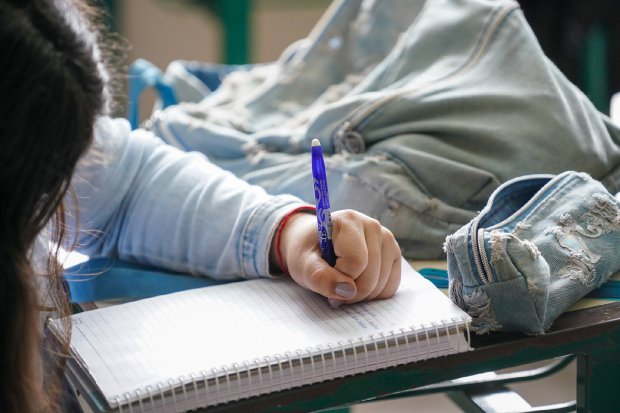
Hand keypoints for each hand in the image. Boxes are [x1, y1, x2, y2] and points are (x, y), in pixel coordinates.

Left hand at [274, 209, 400, 305]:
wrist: (315, 245)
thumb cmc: (309, 253)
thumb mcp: (303, 265)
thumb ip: (320, 277)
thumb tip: (348, 292)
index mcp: (349, 221)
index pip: (356, 262)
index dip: (339, 277)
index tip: (324, 274)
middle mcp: (373, 226)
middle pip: (370, 277)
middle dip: (349, 291)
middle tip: (332, 285)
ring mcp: (387, 240)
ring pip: (381, 285)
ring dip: (360, 295)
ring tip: (343, 282)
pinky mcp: (394, 254)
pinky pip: (390, 287)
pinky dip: (373, 294)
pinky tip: (357, 283)